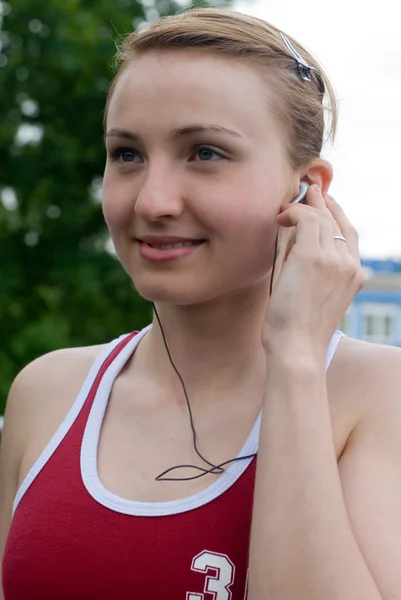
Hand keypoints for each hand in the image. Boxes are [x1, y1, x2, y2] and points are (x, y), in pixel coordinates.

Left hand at [262, 185, 364, 356]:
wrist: (297, 348)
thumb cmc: (298, 329)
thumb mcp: (315, 297)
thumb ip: (314, 272)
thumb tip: (295, 243)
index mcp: (354, 276)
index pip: (349, 235)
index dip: (336, 215)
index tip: (323, 204)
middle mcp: (349, 264)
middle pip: (336, 221)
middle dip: (321, 203)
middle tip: (308, 191)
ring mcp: (333, 259)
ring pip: (320, 218)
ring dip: (303, 207)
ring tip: (286, 207)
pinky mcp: (312, 257)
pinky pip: (304, 219)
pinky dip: (292, 213)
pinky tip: (280, 218)